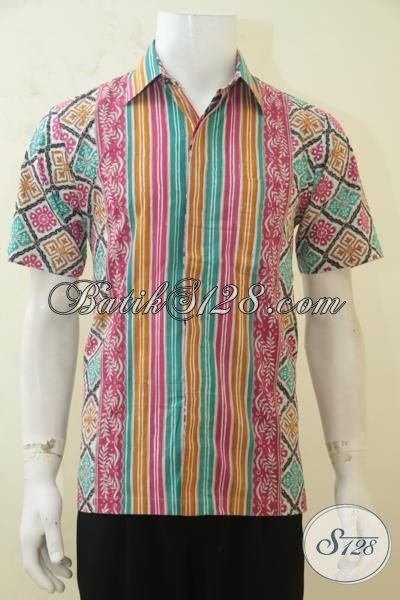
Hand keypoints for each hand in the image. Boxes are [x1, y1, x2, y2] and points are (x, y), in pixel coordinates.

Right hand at [20, 473, 72, 591]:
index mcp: (28, 541)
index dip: (43, 581)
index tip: (54, 590)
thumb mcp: (51, 520)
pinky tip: (66, 558)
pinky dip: (55, 555)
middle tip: (62, 589)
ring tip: (69, 574)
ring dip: (55, 567)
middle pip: (37, 565)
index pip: (33, 568)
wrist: (40, 480)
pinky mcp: (40, 528)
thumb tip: (57, 562)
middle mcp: (28, 540)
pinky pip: (46, 547)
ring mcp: (33, 534)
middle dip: (48, 578)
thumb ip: (54, 541)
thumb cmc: (45, 498)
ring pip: (43, 556)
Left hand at [333, 469, 375, 581]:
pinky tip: (341, 551)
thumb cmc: (348, 492)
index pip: (366, 556)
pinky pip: (357, 538)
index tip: (344, 575)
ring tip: (339, 567)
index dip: (356, 569)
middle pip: (364, 554)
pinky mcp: (360, 518)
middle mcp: (371, 527)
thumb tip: (351, 557)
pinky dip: (350, 548)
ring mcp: (366, 523)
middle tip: (339, 576)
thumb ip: (349, 536)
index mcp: (371, 528)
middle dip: (353, 568)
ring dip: (351, 559)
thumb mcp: (346, 514)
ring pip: (361, 547)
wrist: (350, 473)